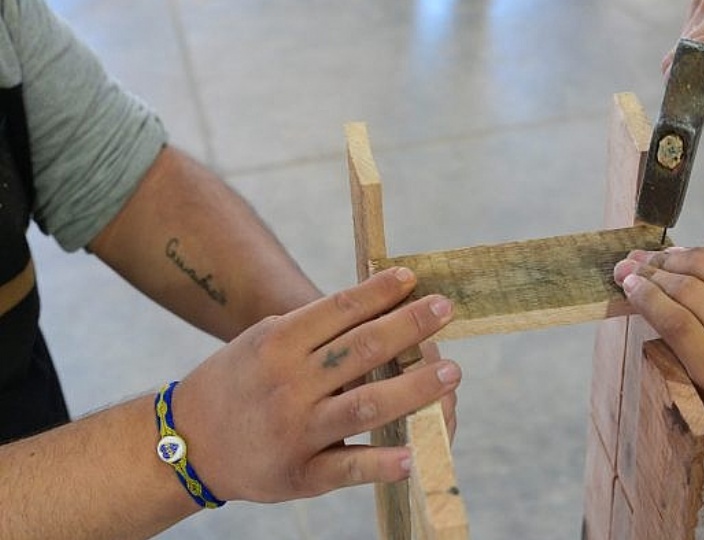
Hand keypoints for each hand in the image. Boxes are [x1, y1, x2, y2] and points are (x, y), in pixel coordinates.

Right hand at [171, 267, 460, 502]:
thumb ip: (313, 328)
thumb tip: (378, 305)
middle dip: (409, 327)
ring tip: (451, 371)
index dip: (379, 292)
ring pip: (365, 404)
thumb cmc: (238, 382)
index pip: (338, 310)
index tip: (412, 278)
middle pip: (360, 350)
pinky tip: (413, 454)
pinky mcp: (301, 474)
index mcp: (277, 343)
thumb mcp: (263, 341)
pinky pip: (348, 467)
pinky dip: (381, 462)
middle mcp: (288, 384)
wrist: (185, 442)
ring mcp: (296, 430)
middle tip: (446, 309)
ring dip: (414, 387)